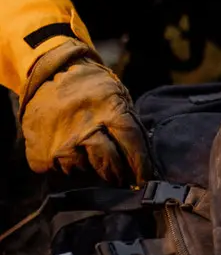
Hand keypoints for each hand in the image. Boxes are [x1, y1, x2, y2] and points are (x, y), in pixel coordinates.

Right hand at [19, 39, 152, 185]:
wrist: (50, 75)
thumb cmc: (92, 88)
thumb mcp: (117, 95)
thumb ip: (127, 122)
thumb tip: (142, 157)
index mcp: (109, 111)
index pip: (132, 144)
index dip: (141, 165)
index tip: (145, 179)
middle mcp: (85, 129)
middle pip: (109, 163)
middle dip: (118, 174)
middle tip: (121, 177)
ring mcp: (60, 144)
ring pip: (84, 170)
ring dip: (91, 167)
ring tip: (90, 154)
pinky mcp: (40, 156)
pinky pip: (61, 171)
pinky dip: (69, 165)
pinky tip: (70, 151)